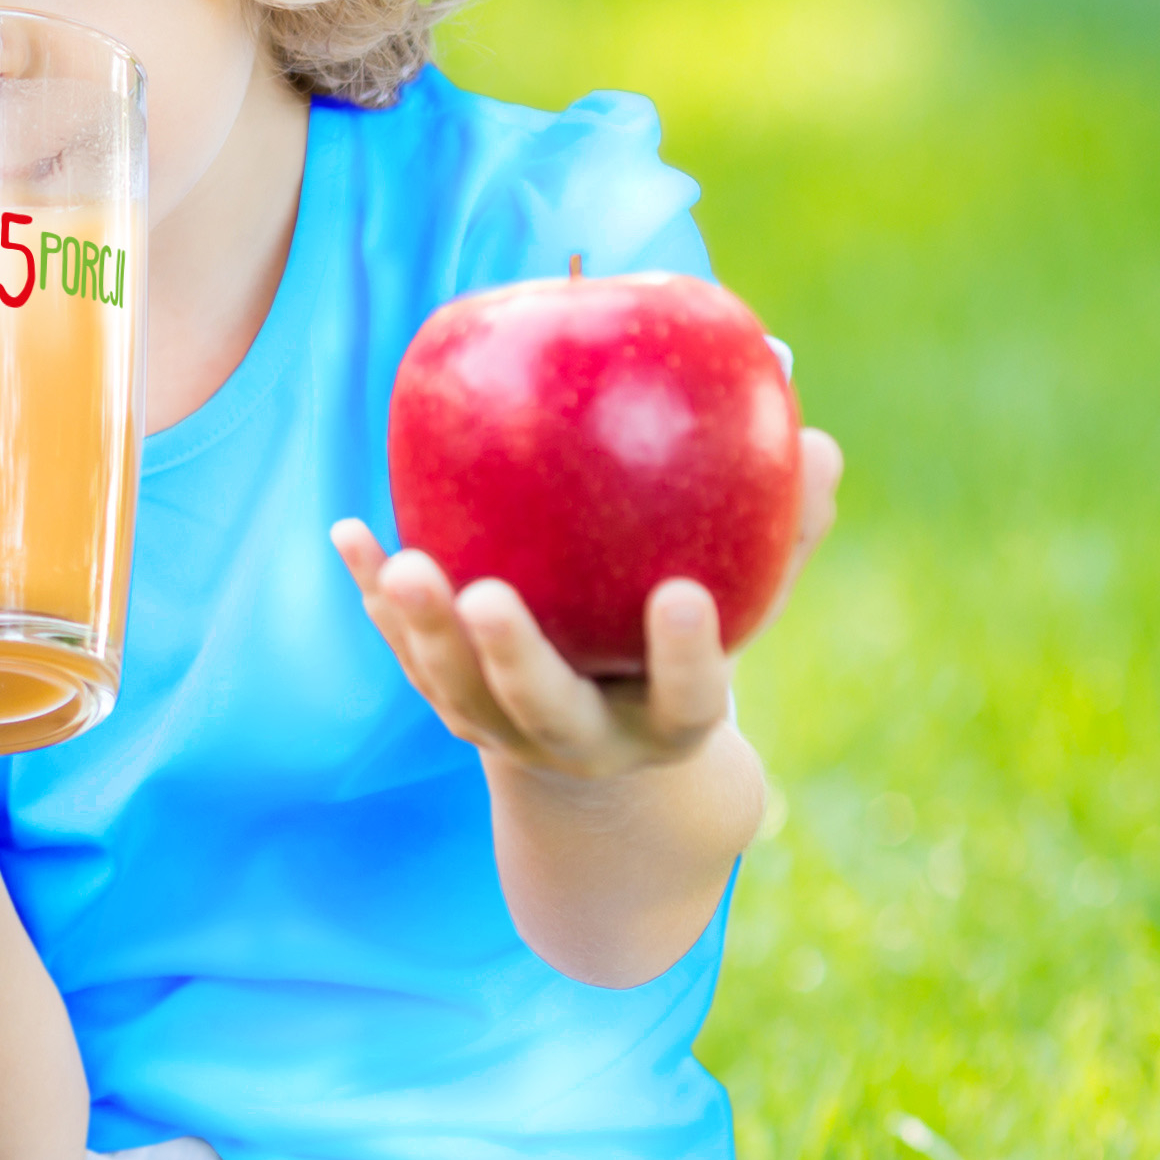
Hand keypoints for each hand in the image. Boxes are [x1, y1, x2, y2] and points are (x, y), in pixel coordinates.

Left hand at [335, 426, 843, 785]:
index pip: (689, 699)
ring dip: (423, 630)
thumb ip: (782, 522)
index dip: (687, 656)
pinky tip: (349, 533)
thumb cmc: (682, 633)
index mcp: (670, 721)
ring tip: (403, 564)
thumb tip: (809, 421)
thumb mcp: (747, 597)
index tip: (682, 595)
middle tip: (486, 596)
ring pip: (458, 691)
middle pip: (544, 709)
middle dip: (514, 658)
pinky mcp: (449, 698)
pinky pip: (402, 648)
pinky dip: (374, 598)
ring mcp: (504, 727)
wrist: (602, 738)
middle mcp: (581, 738)